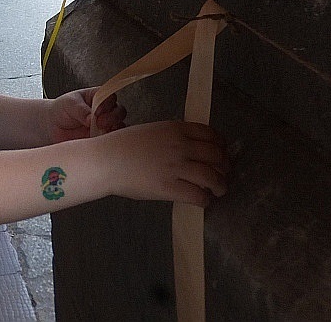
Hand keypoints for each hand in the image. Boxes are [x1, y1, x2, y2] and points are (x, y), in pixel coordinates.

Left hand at [47, 87, 125, 143]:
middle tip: (99, 122)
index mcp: (98, 97)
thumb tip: (90, 119)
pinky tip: (100, 142)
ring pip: (119, 126)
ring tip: (101, 132)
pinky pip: (111, 141)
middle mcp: (105, 111)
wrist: (52, 126)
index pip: (111, 97)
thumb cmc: (61, 109)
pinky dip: (110, 142)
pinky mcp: (101, 139)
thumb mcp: (69, 104)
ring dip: (114, 129)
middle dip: (113, 117)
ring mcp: (104, 126)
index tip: (97, 111)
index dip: (107, 104)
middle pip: (119, 112)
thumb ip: (81, 110)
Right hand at [102, 121, 229, 206]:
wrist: (105, 161)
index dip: (221, 145)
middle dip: (224, 166)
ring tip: (219, 190)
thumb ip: (172, 136)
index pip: (211, 134)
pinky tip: (203, 201)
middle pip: (216, 155)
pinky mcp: (169, 188)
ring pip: (212, 176)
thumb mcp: (151, 131)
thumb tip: (189, 147)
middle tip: (224, 173)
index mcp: (175, 129)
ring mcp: (175, 167)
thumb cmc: (121, 146)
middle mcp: (180, 146)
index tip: (222, 152)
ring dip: (220, 185)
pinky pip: (197, 195)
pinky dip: (205, 200)